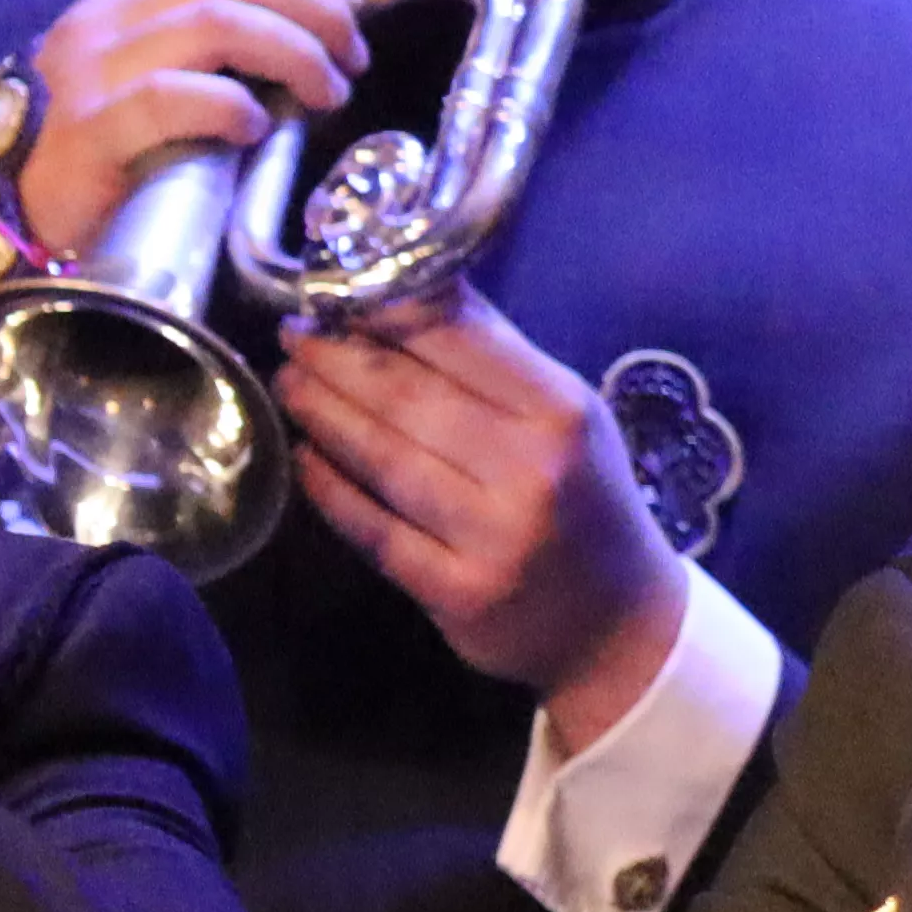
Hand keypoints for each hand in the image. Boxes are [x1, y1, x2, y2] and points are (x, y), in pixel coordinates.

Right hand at [15, 0, 366, 259]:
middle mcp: (111, 14)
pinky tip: (257, 129)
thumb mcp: (172, 73)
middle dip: (317, 8)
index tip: (351, 3)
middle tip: (353, 59)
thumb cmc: (119, 149)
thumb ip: (227, 41)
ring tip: (326, 95)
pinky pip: (170, 96)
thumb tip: (326, 26)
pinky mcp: (88, 129)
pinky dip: (230, 105)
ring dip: (295, 53)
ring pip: (216, 22)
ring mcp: (93, 69)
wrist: (24, 212)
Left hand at [273, 286, 684, 742]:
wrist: (619, 623)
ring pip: (384, 460)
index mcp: (562, 412)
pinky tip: (306, 459)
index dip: (384, 310)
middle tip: (295, 336)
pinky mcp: (456, 592)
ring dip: (325, 415)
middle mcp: (531, 471)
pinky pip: (375, 530)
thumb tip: (405, 289)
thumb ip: (496, 359)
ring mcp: (491, 537)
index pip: (457, 339)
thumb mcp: (570, 417)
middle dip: (338, 360)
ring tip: (291, 384)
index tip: (335, 293)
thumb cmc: (587, 501)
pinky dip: (331, 491)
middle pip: (409, 398)